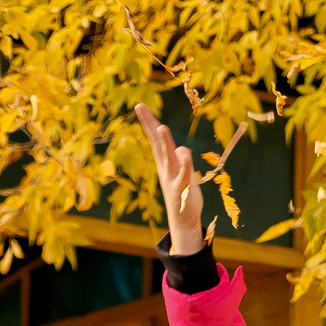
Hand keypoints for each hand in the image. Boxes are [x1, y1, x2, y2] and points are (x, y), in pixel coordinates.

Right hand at [134, 105, 203, 255]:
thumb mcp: (182, 173)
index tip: (140, 106)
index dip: (148, 123)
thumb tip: (180, 148)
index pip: (155, 139)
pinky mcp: (183, 190)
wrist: (184, 220)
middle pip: (158, 143)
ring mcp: (173, 178)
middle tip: (140, 108)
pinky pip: (184, 175)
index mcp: (165, 162)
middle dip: (150, 125)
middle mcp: (166, 167)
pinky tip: (184, 154)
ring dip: (165, 143)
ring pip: (169, 158)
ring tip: (162, 127)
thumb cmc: (183, 193)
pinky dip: (185, 165)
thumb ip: (180, 160)